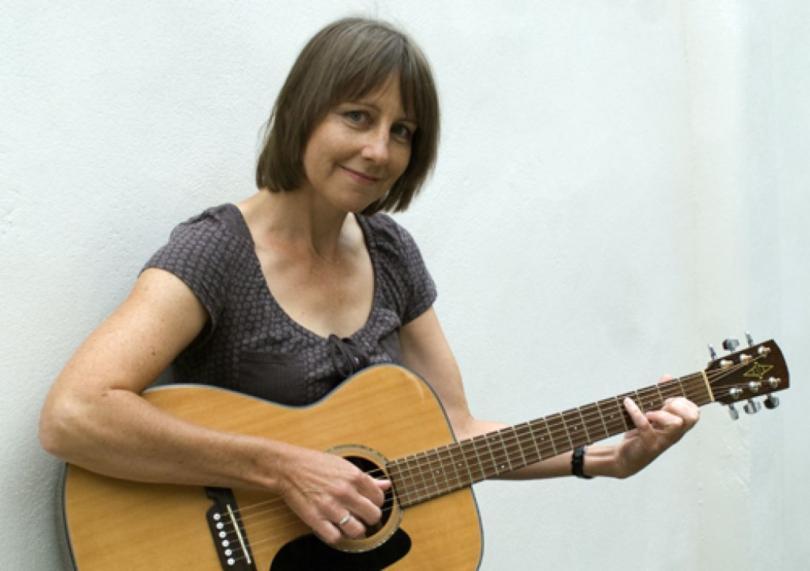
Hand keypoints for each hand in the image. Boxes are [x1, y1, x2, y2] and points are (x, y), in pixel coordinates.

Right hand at [274, 445, 390, 544]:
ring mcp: (331, 506)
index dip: (375, 502)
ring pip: (357, 530)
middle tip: (362, 516)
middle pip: (373, 516)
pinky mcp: (316, 519)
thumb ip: (367, 478)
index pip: (379, 498)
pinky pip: (335, 537)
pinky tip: (334, 528)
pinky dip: (336, 536)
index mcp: (354, 476)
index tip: (369, 503)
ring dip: (355, 530)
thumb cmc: (316, 464)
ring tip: (350, 524)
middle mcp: (345, 492)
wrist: (289, 468)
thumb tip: (386, 485)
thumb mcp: (344, 465)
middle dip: (370, 518)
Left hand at [611, 376, 699, 477]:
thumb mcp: (652, 413)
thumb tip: (668, 376)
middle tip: (662, 405)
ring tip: (649, 412)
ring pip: (676, 424)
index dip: (684, 401)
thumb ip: (661, 395)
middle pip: (691, 418)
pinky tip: (627, 403)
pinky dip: (636, 411)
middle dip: (678, 405)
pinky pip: (645, 426)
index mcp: (678, 427)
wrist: (624, 458)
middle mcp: (674, 434)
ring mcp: (662, 440)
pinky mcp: (648, 444)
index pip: (694, 413)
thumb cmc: (640, 435)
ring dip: (662, 414)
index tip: (668, 399)